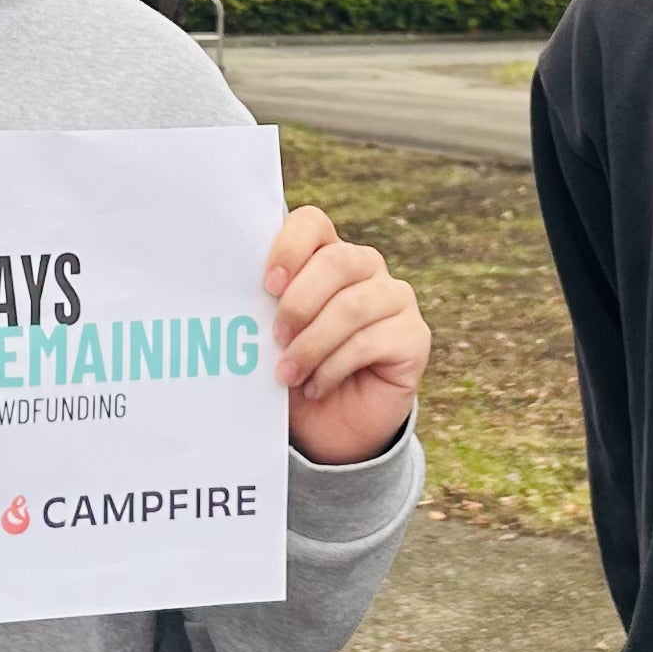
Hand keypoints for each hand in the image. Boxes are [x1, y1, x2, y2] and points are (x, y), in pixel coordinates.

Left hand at [265, 205, 426, 466]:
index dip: (289, 247)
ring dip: (312, 344)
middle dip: (299, 302)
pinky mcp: (413, 336)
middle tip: (275, 338)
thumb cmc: (297, 372)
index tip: (267, 285)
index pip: (313, 223)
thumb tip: (239, 296)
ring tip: (288, 374)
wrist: (331, 428)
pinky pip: (369, 341)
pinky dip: (333, 367)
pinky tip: (317, 386)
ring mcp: (395, 299)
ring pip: (352, 306)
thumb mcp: (273, 338)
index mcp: (326, 255)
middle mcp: (366, 268)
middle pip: (337, 260)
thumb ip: (266, 310)